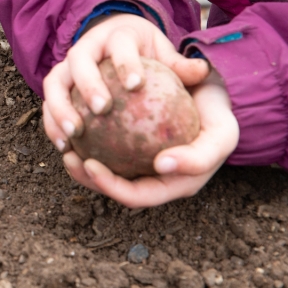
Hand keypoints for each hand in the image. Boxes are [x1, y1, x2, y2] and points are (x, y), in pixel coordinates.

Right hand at [41, 13, 209, 152]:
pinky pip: (49, 105)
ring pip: (54, 84)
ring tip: (75, 135)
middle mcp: (85, 48)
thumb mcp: (164, 53)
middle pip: (79, 61)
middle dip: (88, 84)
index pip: (119, 45)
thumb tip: (202, 71)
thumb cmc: (145, 52)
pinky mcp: (57, 86)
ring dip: (60, 109)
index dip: (124, 62)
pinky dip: (52, 125)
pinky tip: (66, 149)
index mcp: (116, 36)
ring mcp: (66, 66)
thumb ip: (179, 65)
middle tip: (102, 108)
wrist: (114, 41)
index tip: (136, 85)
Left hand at [60, 72, 237, 207]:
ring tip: (65, 146)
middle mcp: (155, 178)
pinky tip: (72, 123)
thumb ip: (199, 156)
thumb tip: (162, 166)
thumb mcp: (222, 135)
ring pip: (105, 169)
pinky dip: (87, 139)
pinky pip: (105, 145)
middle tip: (70, 157)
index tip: (90, 166)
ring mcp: (142, 162)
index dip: (110, 188)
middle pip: (115, 187)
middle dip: (87, 179)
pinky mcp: (132, 145)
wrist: (211, 90)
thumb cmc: (217, 114)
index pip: (137, 196)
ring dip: (81, 164)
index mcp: (174, 185)